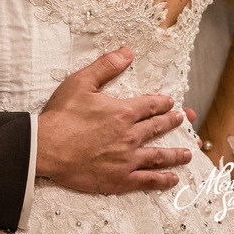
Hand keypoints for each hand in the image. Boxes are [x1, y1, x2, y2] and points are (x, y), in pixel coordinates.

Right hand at [36, 47, 192, 193]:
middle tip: (182, 120)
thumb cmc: (61, 116)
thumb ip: (105, 66)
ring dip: (176, 154)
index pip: (150, 106)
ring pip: (159, 156)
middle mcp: (130, 136)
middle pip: (158, 128)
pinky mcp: (120, 179)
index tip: (170, 103)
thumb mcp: (80, 82)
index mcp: (122, 112)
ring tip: (187, 153)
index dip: (162, 103)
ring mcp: (127, 159)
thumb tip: (127, 52)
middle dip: (172, 122)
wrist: (46, 147)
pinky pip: (148, 180)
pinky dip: (163, 180)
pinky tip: (172, 178)